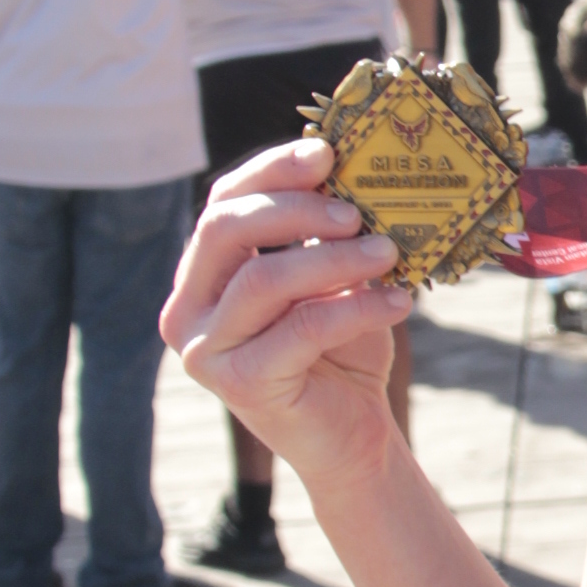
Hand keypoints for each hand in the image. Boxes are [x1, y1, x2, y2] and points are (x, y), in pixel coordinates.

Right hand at [160, 136, 411, 498]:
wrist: (352, 435)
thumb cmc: (340, 349)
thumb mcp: (332, 279)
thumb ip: (325, 233)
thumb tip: (355, 168)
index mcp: (201, 274)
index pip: (222, 201)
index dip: (272, 170)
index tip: (328, 152)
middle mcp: (188, 309)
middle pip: (227, 229)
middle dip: (297, 208)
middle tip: (357, 212)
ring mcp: (206, 350)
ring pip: (264, 280)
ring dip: (335, 259)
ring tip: (389, 252)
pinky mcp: (241, 384)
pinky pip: (302, 328)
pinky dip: (357, 307)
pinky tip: (399, 301)